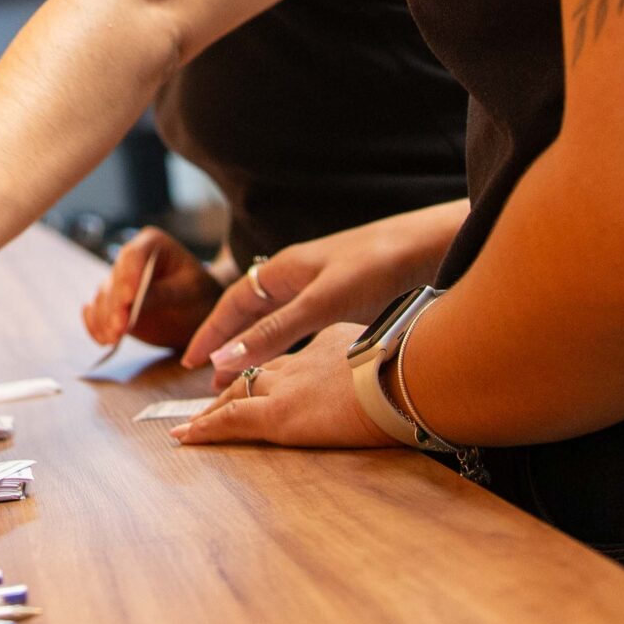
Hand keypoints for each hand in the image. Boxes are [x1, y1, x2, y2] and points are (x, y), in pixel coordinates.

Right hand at [80, 228, 224, 353]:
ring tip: (112, 339)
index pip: (133, 255)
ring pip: (104, 297)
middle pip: (114, 278)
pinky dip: (97, 325)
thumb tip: (132, 303)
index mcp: (152, 243)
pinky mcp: (113, 305)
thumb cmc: (200, 295)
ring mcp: (119, 283)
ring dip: (105, 318)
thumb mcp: (190, 292)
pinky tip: (103, 339)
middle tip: (119, 326)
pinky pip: (97, 312)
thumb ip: (163, 293)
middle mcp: (130, 260)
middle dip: (115, 304)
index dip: (128, 276)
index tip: (128, 298)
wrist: (198, 311)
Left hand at [171, 322, 398, 448]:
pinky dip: (205, 428)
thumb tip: (419, 389)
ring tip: (196, 420)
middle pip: (264, 371)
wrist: (411, 375)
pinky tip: (185, 436)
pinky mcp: (279, 415)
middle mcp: (305, 358)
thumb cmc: (424, 374)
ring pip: (239, 392)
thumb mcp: (408, 363)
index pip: (302, 357)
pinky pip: (231, 421)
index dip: (286, 370)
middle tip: (221, 394)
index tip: (285, 381)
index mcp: (337, 343)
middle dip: (240, 382)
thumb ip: (399, 372)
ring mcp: (289, 385)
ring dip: (215, 406)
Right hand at [183, 203, 461, 386]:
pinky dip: (290, 345)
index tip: (189, 361)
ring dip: (258, 346)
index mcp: (284, 269)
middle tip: (209, 377)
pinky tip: (296, 361)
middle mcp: (299, 277)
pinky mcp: (350, 299)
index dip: (210, 333)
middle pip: (251, 312)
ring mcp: (324, 287)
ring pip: (277, 320)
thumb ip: (275, 331)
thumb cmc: (379, 265)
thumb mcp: (322, 302)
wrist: (435, 247)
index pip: (232, 303)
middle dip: (227, 341)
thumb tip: (224, 357)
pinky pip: (305, 325)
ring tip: (244, 374)